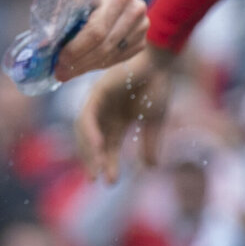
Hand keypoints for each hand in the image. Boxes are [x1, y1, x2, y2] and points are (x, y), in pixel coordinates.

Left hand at [54, 0, 150, 77]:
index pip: (96, 31)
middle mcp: (134, 10)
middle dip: (79, 62)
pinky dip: (98, 64)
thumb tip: (44, 47)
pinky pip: (118, 59)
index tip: (58, 60)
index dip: (76, 49)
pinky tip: (82, 65)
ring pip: (111, 55)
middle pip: (104, 46)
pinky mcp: (141, 40)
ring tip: (67, 71)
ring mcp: (141, 26)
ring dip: (87, 66)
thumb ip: (59, 15)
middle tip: (60, 72)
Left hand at [76, 45, 176, 182]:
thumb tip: (150, 167)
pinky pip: (87, 114)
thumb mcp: (154, 121)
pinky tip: (97, 146)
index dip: (108, 163)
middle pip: (92, 140)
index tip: (110, 182)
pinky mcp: (98, 92)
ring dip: (89, 149)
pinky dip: (90, 131)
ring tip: (96, 167)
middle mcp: (105, 112)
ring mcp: (99, 101)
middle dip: (92, 159)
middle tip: (94, 180)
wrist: (160, 64)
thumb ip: (150, 142)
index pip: (109, 146)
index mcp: (118, 119)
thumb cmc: (158, 87)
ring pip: (84, 129)